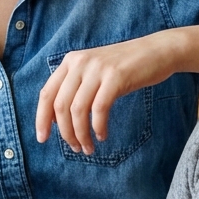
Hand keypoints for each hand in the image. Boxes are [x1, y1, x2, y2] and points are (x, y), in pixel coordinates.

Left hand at [35, 32, 181, 154]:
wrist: (157, 51)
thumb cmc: (125, 67)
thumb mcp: (94, 72)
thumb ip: (75, 89)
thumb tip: (56, 120)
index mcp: (70, 62)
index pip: (46, 93)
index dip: (41, 118)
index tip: (43, 139)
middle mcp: (80, 62)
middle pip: (60, 105)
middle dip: (65, 132)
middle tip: (75, 148)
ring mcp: (97, 68)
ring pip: (78, 109)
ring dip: (81, 134)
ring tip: (88, 147)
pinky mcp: (116, 76)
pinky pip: (99, 108)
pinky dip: (98, 127)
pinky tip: (102, 135)